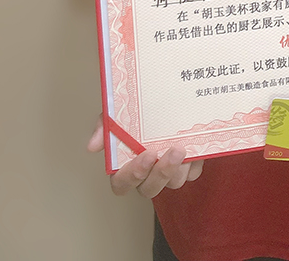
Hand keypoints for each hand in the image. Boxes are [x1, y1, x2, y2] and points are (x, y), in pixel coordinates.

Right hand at [87, 115, 203, 197]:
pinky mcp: (189, 167)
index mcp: (128, 163)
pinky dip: (194, 163)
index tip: (145, 155)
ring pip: (173, 184)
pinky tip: (195, 149)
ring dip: (178, 168)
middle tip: (171, 152)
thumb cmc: (142, 111)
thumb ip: (105, 126)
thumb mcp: (119, 113)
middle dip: (159, 174)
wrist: (171, 99)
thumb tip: (93, 146)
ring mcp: (169, 171)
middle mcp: (148, 172)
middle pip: (148, 190)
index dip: (132, 176)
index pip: (121, 184)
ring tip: (182, 148)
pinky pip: (192, 173)